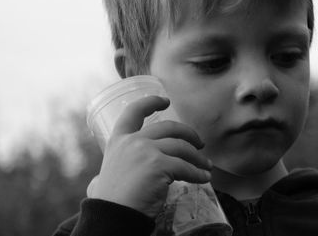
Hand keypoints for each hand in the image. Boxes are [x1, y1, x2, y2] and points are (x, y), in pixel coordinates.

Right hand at [87, 96, 211, 217]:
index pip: (133, 111)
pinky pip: (186, 167)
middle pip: (168, 127)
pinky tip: (204, 179)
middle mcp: (132, 141)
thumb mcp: (111, 172)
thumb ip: (123, 163)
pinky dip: (198, 174)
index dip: (150, 102)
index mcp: (118, 140)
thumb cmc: (113, 200)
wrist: (113, 215)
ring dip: (198, 157)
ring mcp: (145, 151)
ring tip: (207, 167)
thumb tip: (125, 172)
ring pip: (182, 147)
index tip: (165, 101)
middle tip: (200, 144)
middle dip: (189, 134)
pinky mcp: (159, 165)